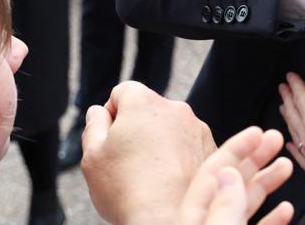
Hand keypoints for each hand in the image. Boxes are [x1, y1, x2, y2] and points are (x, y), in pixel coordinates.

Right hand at [81, 81, 216, 224]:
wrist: (167, 218)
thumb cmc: (127, 188)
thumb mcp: (93, 156)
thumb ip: (94, 126)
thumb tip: (98, 112)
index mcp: (144, 103)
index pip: (123, 92)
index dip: (112, 114)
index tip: (110, 138)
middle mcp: (176, 109)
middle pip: (149, 110)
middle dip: (136, 129)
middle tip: (126, 160)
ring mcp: (197, 129)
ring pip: (170, 129)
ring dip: (159, 143)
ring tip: (148, 175)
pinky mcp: (211, 149)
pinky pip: (188, 145)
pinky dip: (178, 157)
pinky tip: (167, 180)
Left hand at [177, 127, 294, 224]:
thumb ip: (223, 207)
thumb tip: (229, 174)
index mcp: (191, 216)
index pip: (212, 172)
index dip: (235, 148)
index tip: (257, 131)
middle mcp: (204, 222)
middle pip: (231, 183)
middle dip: (255, 158)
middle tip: (275, 138)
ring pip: (245, 204)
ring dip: (267, 183)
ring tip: (286, 165)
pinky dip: (272, 218)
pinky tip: (285, 208)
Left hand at [278, 56, 304, 188]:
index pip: (301, 97)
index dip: (295, 85)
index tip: (290, 76)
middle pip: (293, 115)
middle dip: (287, 99)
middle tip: (283, 88)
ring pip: (293, 134)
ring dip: (288, 118)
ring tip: (285, 108)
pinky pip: (299, 156)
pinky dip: (293, 146)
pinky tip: (291, 142)